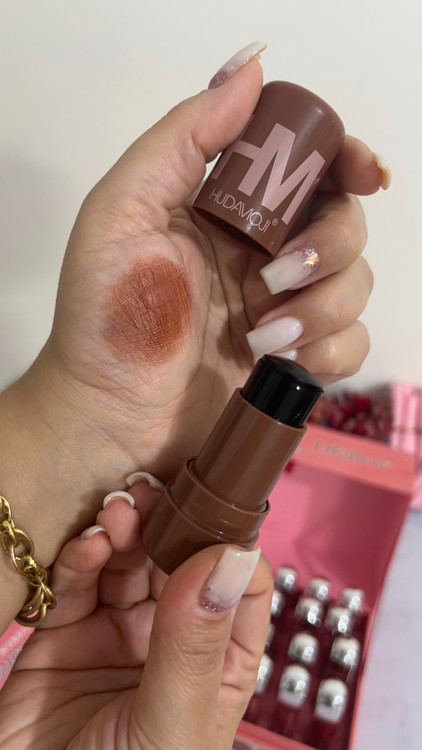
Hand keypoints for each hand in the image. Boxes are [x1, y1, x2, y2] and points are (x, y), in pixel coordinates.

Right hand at [0, 483, 273, 749]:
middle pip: (180, 563)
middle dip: (171, 525)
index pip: (241, 590)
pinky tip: (89, 544)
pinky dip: (83, 556)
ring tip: (120, 512)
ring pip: (129, 563)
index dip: (233, 548)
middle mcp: (171, 642)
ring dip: (126, 530)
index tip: (216, 515)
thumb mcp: (171, 724)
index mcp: (217, 665)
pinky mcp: (65, 635)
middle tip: (155, 494)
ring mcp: (117, 635)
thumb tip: (231, 560)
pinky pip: (78, 583)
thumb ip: (194, 644)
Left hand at [25, 57, 382, 481]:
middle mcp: (260, 251)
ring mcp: (281, 307)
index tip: (363, 174)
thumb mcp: (122, 214)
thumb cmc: (106, 319)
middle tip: (276, 277)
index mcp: (224, 209)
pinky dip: (329, 350)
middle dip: (329, 245)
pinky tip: (281, 360)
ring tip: (262, 335)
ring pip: (355, 283)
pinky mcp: (293, 359)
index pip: (305, 165)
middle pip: (343, 221)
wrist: (107, 417)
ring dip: (323, 306)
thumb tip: (251, 69)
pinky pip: (349, 344)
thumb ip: (183, 140)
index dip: (345, 158)